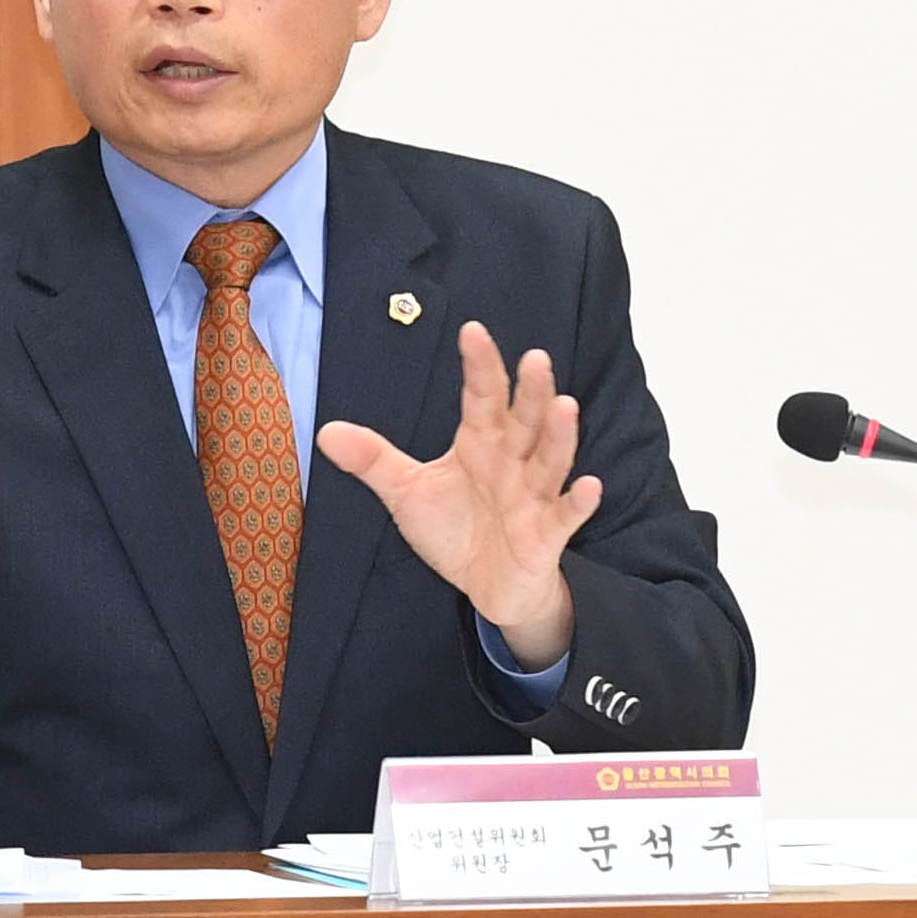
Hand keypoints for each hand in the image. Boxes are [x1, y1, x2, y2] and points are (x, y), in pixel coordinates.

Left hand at [318, 319, 601, 668]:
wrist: (490, 586)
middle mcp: (512, 462)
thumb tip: (326, 432)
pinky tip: (591, 486)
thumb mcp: (407, 494)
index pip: (481, 397)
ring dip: (558, 435)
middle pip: (524, 420)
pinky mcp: (547, 534)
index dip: (479, 366)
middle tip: (536, 358)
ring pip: (550, 460)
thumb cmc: (457, 530)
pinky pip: (566, 516)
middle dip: (531, 392)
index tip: (472, 331)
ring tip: (564, 406)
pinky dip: (579, 503)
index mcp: (481, 443)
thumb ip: (374, 461)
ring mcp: (534, 496)